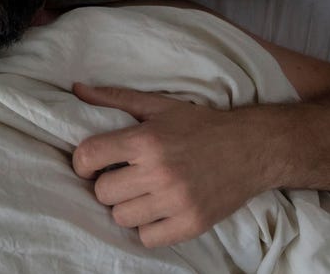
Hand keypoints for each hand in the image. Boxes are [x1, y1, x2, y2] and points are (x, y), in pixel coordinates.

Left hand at [71, 83, 273, 247]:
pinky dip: (148, 228)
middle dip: (107, 184)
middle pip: (102, 193)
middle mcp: (159, 172)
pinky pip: (147, 238)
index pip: (89, 156)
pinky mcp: (192, 224)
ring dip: (126, 207)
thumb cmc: (200, 125)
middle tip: (123, 177)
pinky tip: (157, 211)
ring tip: (141, 194)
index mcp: (147, 140)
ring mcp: (176, 201)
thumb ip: (115, 98)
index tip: (92, 163)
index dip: (83, 162)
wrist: (252, 148)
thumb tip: (77, 89)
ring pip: (120, 217)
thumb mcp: (158, 106)